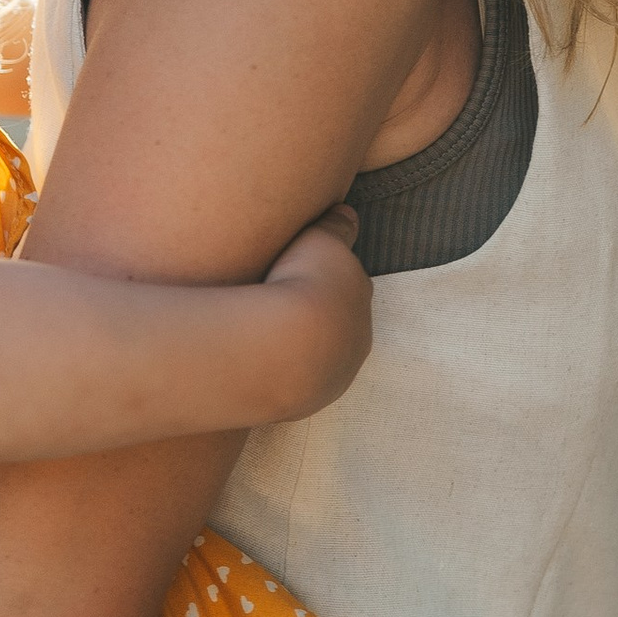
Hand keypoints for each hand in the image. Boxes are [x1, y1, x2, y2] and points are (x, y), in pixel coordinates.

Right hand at [260, 206, 372, 414]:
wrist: (283, 346)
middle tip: (279, 304)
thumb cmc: (302, 283)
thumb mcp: (322, 240)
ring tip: (262, 335)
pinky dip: (278, 369)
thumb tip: (347, 213)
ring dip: (295, 347)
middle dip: (314, 316)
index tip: (302, 272)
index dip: (325, 276)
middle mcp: (356, 341)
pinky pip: (291, 380)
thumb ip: (337, 226)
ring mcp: (333, 376)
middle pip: (337, 325)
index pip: (349, 284)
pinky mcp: (305, 403)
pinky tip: (255, 360)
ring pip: (316, 357)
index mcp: (362, 298)